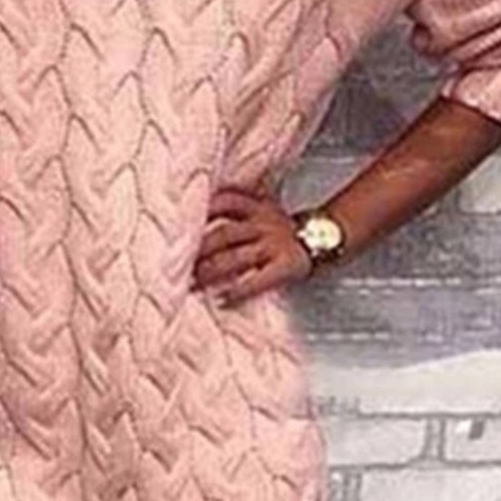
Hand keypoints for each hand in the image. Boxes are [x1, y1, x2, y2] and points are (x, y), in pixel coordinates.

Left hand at [190, 187, 314, 305]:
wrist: (324, 236)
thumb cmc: (285, 230)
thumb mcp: (265, 211)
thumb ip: (239, 214)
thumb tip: (199, 222)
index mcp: (258, 207)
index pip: (226, 201)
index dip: (203, 211)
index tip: (179, 221)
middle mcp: (263, 223)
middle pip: (224, 234)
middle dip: (198, 250)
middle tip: (176, 264)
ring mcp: (273, 245)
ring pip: (235, 257)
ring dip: (211, 271)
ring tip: (194, 283)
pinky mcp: (284, 266)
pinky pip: (258, 280)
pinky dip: (239, 291)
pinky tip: (224, 299)